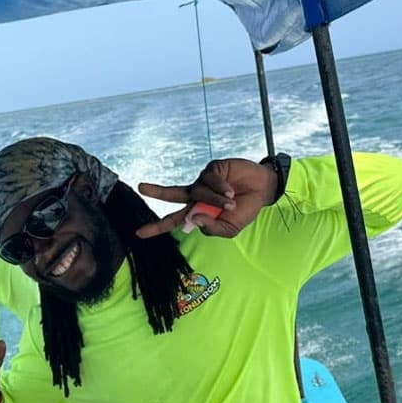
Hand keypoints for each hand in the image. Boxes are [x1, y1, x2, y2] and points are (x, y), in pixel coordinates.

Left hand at [135, 158, 276, 238]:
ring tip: (230, 202)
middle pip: (172, 195)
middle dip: (156, 192)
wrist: (262, 190)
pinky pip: (210, 179)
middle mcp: (195, 196)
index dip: (157, 227)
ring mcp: (203, 181)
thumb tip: (193, 219)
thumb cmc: (244, 210)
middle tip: (141, 187)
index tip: (139, 233)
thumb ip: (212, 228)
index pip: (173, 221)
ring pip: (198, 191)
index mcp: (196, 212)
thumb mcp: (230, 228)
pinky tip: (230, 190)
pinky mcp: (212, 169)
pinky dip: (220, 187)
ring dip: (214, 199)